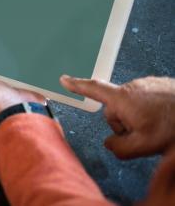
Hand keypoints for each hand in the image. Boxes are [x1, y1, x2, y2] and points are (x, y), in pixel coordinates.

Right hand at [60, 75, 174, 158]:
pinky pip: (144, 100)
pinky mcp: (157, 84)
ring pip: (130, 106)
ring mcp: (145, 84)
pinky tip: (163, 119)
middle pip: (114, 109)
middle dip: (123, 124)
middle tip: (142, 134)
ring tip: (157, 127)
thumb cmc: (174, 126)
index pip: (93, 89)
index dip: (77, 86)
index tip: (64, 80)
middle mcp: (131, 87)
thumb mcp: (143, 146)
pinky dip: (149, 111)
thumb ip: (118, 147)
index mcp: (122, 99)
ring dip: (137, 118)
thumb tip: (110, 144)